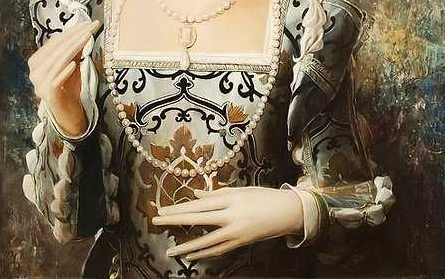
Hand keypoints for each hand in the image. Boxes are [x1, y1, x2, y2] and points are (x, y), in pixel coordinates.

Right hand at [27, 19, 101, 135]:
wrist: (69, 113)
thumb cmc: (70, 88)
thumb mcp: (73, 65)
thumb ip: (74, 50)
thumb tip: (83, 30)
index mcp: (37, 62)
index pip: (55, 42)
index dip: (72, 31)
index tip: (88, 23)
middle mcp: (34, 72)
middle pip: (56, 50)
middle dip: (75, 36)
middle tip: (91, 27)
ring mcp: (39, 84)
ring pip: (57, 62)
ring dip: (74, 48)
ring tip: (87, 38)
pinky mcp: (47, 94)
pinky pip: (55, 80)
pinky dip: (64, 71)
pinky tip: (74, 64)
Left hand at [152, 186, 303, 260]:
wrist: (287, 212)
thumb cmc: (264, 197)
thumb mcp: (241, 190)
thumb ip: (218, 193)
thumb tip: (197, 194)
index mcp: (232, 199)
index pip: (200, 204)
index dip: (180, 207)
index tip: (163, 209)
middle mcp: (232, 216)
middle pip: (199, 219)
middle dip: (176, 221)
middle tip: (156, 221)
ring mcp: (236, 232)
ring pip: (206, 241)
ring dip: (187, 246)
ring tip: (170, 250)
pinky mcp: (240, 243)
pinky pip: (218, 249)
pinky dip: (203, 253)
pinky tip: (191, 254)